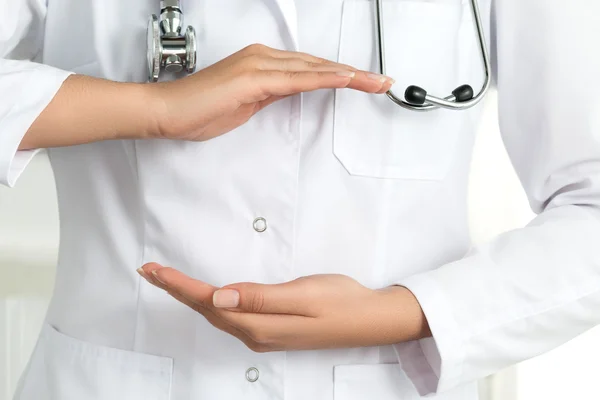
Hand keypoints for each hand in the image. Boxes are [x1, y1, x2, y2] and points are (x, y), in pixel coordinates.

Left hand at [138, 263, 430, 351]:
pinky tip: (208, 297)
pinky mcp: (272, 330)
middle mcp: (256, 334)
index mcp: (260, 324)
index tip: (154, 271)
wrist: (370, 319)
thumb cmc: (341, 302)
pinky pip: (232, 316)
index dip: (180, 286)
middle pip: (208, 310)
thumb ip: (260, 297)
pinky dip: (212, 303)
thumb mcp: (303, 295)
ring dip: (192, 297)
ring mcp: (264, 334)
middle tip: (151, 271)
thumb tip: (219, 296)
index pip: (210, 302)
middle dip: (177, 291)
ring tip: (170, 281)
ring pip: (218, 314)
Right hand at [151, 43, 393, 141]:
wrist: (168, 112)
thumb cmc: (199, 110)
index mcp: (262, 64)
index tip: (365, 82)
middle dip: (355, 74)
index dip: (340, 74)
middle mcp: (263, 58)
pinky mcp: (253, 78)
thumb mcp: (246, 105)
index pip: (311, 69)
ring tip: (376, 81)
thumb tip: (289, 94)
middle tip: (382, 81)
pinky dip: (324, 77)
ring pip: (314, 68)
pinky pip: (297, 78)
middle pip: (319, 65)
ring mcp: (259, 65)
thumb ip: (270, 96)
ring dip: (349, 75)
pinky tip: (346, 79)